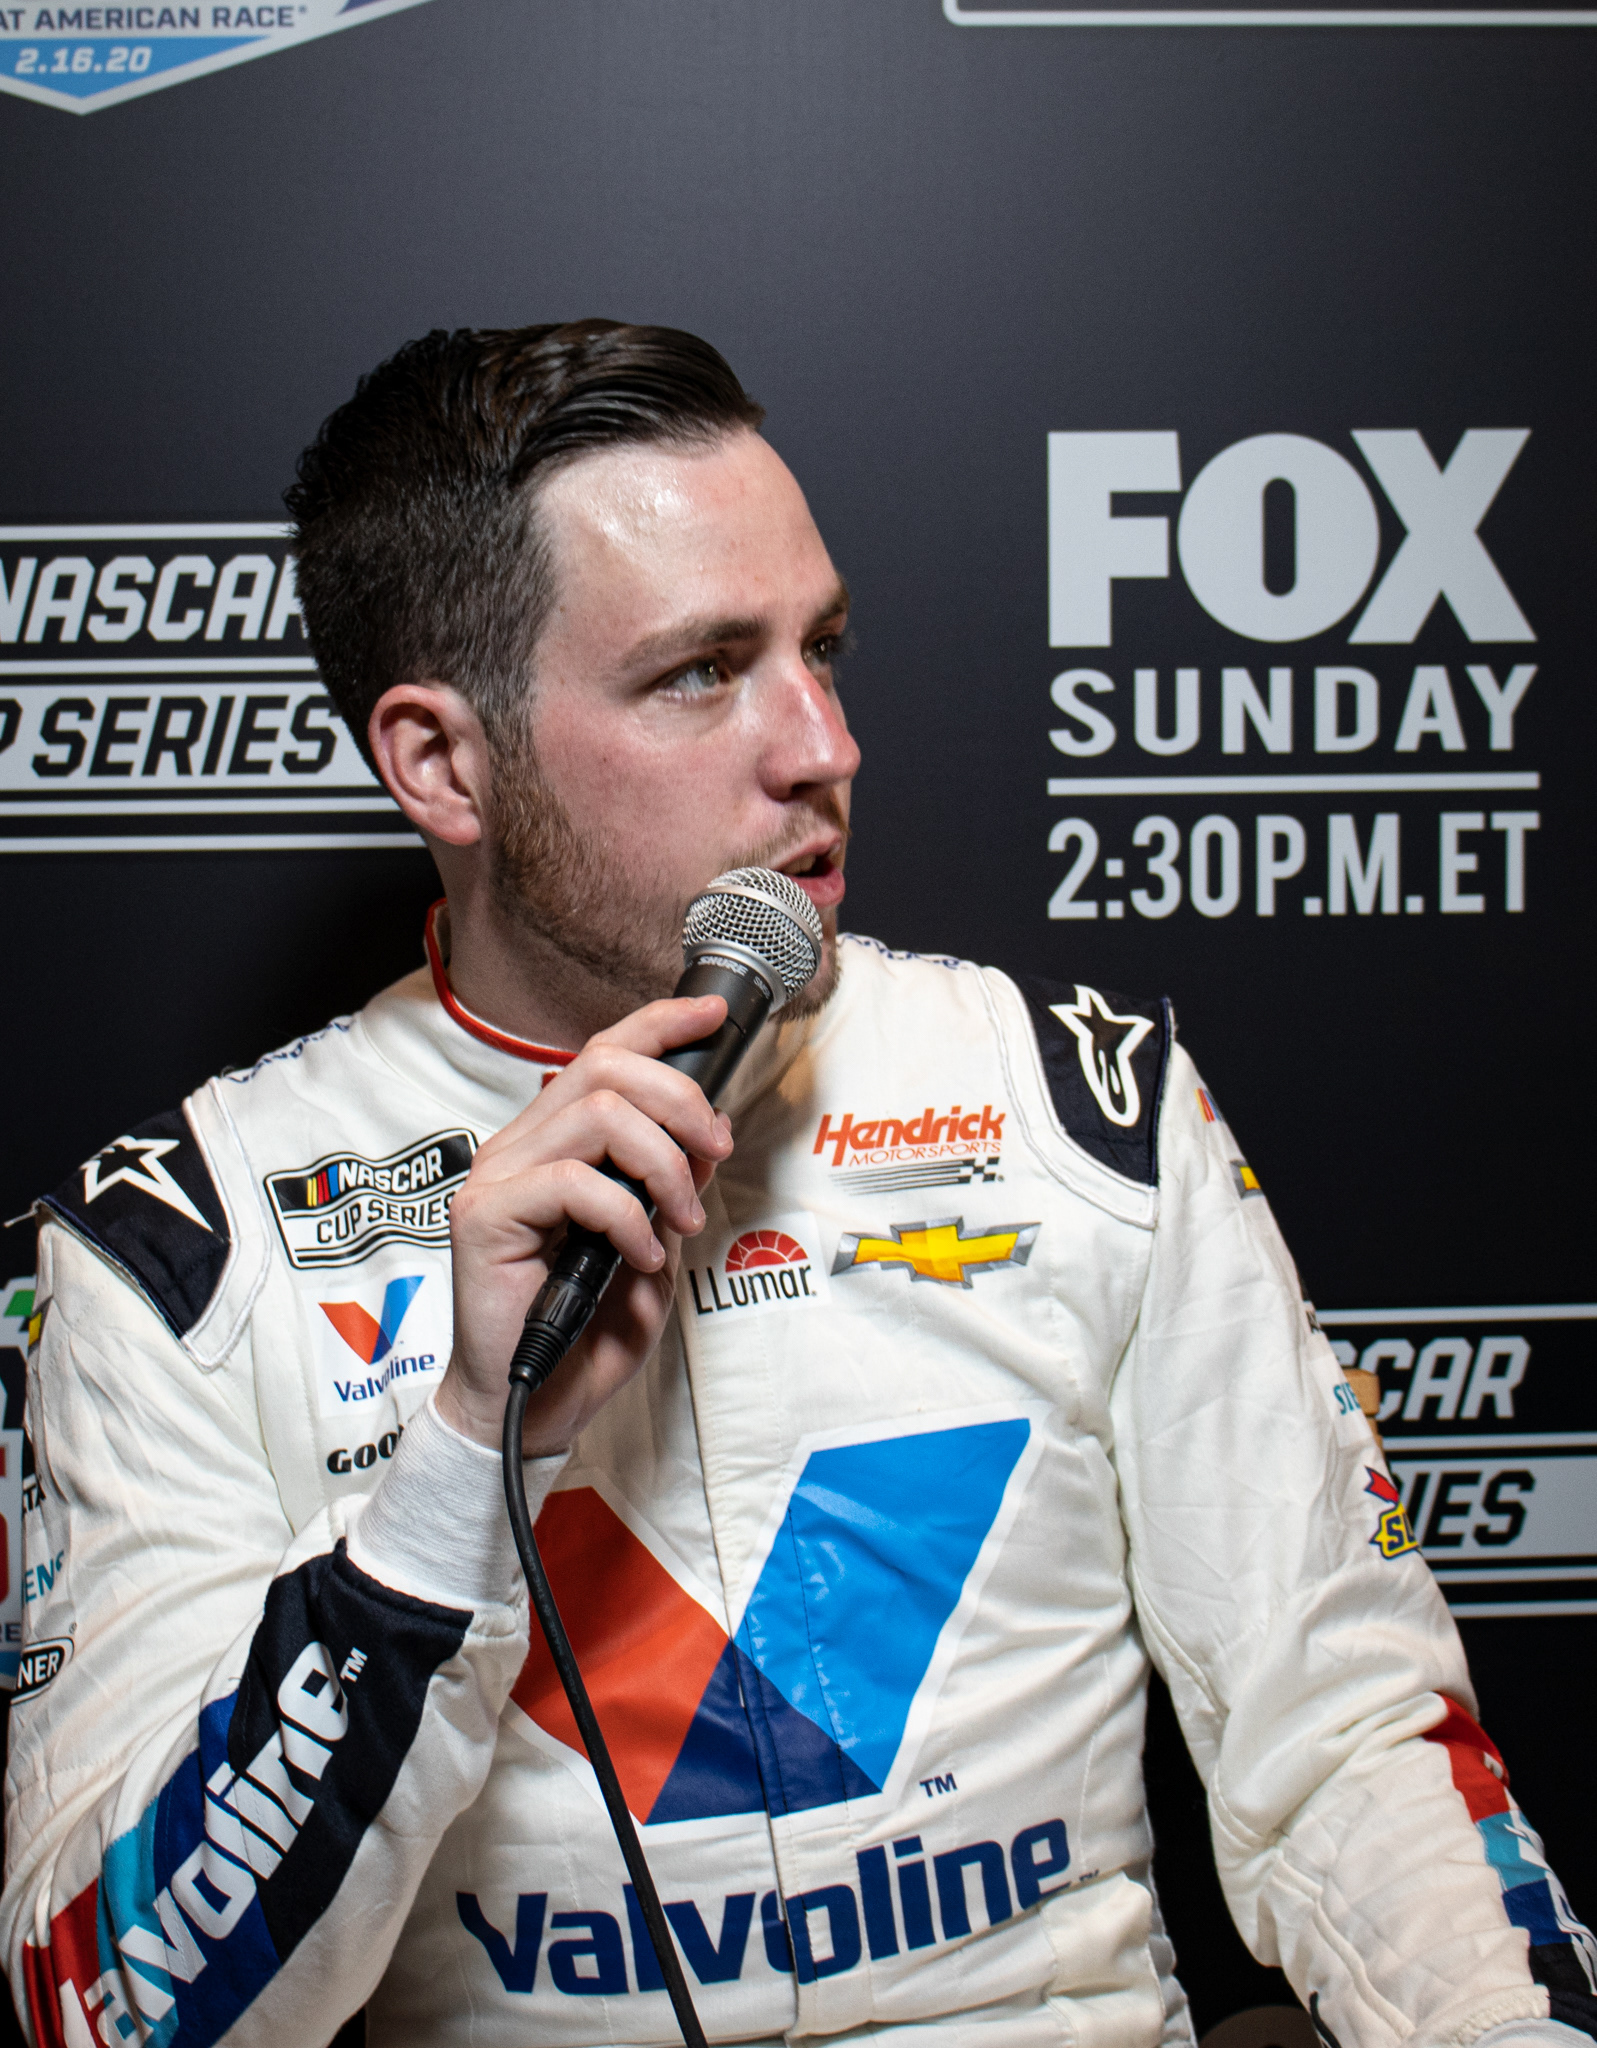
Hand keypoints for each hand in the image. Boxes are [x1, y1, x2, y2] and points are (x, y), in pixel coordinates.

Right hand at [436, 994, 732, 1457]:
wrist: (537, 1403)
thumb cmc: (588, 1330)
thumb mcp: (655, 1245)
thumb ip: (671, 1188)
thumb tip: (705, 1134)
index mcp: (554, 1143)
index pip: (603, 1055)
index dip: (659, 1024)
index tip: (713, 1016)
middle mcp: (520, 1148)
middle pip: (604, 1068)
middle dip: (678, 1098)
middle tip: (716, 1151)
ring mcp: (496, 1179)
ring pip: (597, 1115)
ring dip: (662, 1164)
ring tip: (680, 1221)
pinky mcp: (483, 1218)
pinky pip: (574, 1183)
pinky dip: (627, 1216)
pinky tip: (641, 1255)